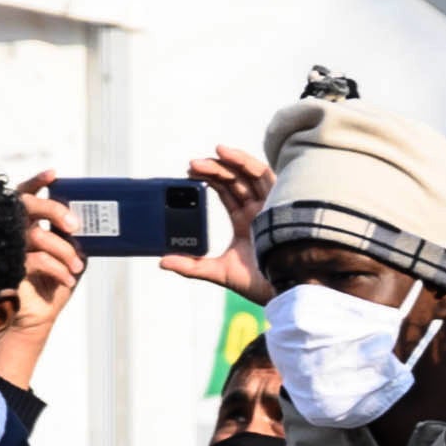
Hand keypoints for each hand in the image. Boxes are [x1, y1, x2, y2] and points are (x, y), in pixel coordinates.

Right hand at [0, 178, 88, 394]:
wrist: (36, 317)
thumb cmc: (50, 284)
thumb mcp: (67, 256)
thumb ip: (71, 237)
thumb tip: (92, 221)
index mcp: (25, 222)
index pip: (26, 193)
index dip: (37, 180)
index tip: (54, 174)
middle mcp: (12, 230)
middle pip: (28, 204)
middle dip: (55, 210)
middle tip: (75, 226)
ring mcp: (8, 247)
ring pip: (36, 235)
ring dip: (64, 251)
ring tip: (77, 268)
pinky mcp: (8, 267)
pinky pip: (36, 260)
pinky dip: (57, 269)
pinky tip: (68, 279)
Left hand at [168, 146, 274, 300]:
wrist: (283, 290)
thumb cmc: (258, 283)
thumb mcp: (218, 272)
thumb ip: (191, 266)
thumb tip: (162, 262)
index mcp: (245, 221)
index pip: (226, 191)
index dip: (210, 179)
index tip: (188, 173)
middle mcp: (257, 209)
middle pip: (235, 179)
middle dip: (214, 169)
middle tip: (191, 165)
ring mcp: (269, 204)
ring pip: (248, 173)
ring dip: (228, 162)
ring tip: (207, 156)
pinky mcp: (278, 202)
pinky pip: (263, 174)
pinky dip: (246, 162)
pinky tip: (228, 155)